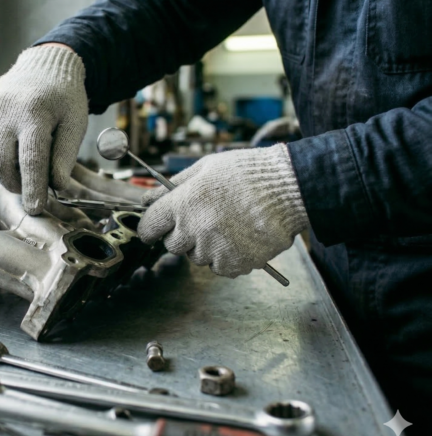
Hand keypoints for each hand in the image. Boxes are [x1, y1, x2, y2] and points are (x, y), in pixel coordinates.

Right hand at [0, 44, 87, 214]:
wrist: (43, 66)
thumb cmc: (63, 97)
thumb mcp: (75, 123)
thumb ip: (66, 155)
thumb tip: (58, 186)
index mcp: (34, 112)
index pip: (31, 160)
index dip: (33, 188)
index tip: (35, 208)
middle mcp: (4, 110)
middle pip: (0, 162)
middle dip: (14, 184)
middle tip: (29, 191)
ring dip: (0, 174)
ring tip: (19, 172)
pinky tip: (5, 158)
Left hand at [139, 144, 309, 277]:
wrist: (289, 188)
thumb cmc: (247, 173)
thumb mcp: (204, 168)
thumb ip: (171, 186)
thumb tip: (146, 200)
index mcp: (183, 204)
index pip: (149, 227)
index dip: (150, 227)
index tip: (155, 228)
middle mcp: (195, 229)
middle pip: (172, 245)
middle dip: (181, 235)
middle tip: (202, 220)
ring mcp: (215, 249)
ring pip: (196, 257)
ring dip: (205, 246)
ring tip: (227, 224)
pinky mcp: (234, 264)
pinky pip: (218, 267)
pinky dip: (225, 257)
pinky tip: (239, 237)